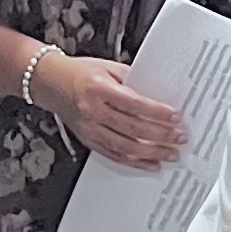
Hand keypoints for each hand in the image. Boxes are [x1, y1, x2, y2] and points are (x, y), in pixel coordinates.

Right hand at [41, 53, 186, 168]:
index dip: (157, 113)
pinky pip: (114, 155)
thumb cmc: (79, 72)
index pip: (135, 104)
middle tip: (180, 138)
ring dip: (151, 153)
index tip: (176, 117)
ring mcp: (89, 129)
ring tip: (171, 154)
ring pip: (125, 146)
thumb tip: (159, 92)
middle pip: (133, 128)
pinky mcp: (88, 140)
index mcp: (99, 89)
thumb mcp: (108, 67)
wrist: (50, 82)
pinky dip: (134, 162)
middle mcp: (93, 111)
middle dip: (161, 135)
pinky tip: (151, 163)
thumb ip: (132, 79)